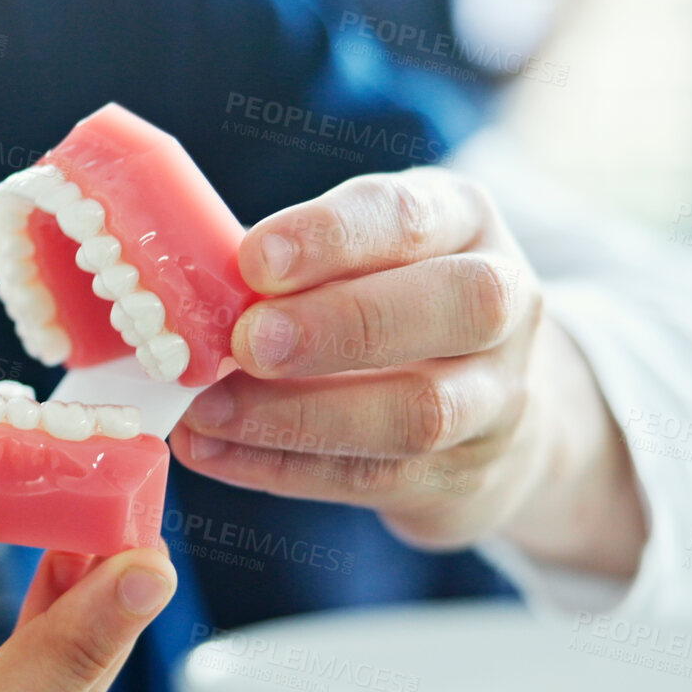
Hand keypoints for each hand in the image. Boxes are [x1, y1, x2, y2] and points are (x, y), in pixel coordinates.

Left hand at [173, 168, 644, 576]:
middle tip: (248, 341)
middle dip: (342, 325)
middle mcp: (502, 303)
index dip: (333, 236)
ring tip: (207, 410)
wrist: (485, 407)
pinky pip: (372, 477)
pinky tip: (214, 451)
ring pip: (419, 412)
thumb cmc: (388, 301)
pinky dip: (283, 466)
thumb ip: (296, 264)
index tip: (254, 258)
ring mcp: (495, 397)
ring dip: (299, 415)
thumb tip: (188, 288)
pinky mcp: (461, 473)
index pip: (413, 214)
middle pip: (456, 308)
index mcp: (465, 221)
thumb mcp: (363, 253)